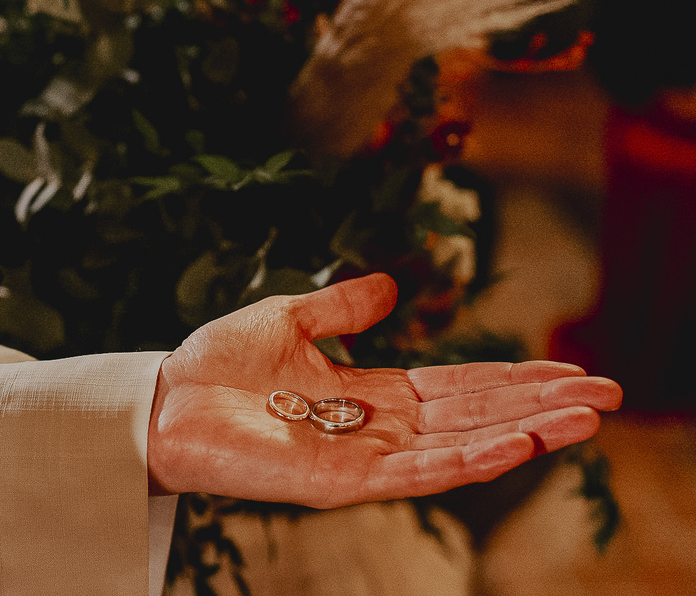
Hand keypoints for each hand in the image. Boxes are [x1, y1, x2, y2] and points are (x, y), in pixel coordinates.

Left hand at [147, 274, 621, 507]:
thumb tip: (396, 285)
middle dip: (538, 406)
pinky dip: (466, 458)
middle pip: (473, 417)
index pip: (457, 388)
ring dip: (522, 433)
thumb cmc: (216, 365)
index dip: (512, 379)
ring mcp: (361, 460)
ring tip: (581, 418)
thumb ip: (342, 308)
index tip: (567, 370)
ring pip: (458, 448)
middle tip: (607, 394)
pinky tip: (512, 443)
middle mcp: (375, 430)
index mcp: (368, 393)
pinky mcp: (337, 483)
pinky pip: (414, 473)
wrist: (160, 399)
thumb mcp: (287, 320)